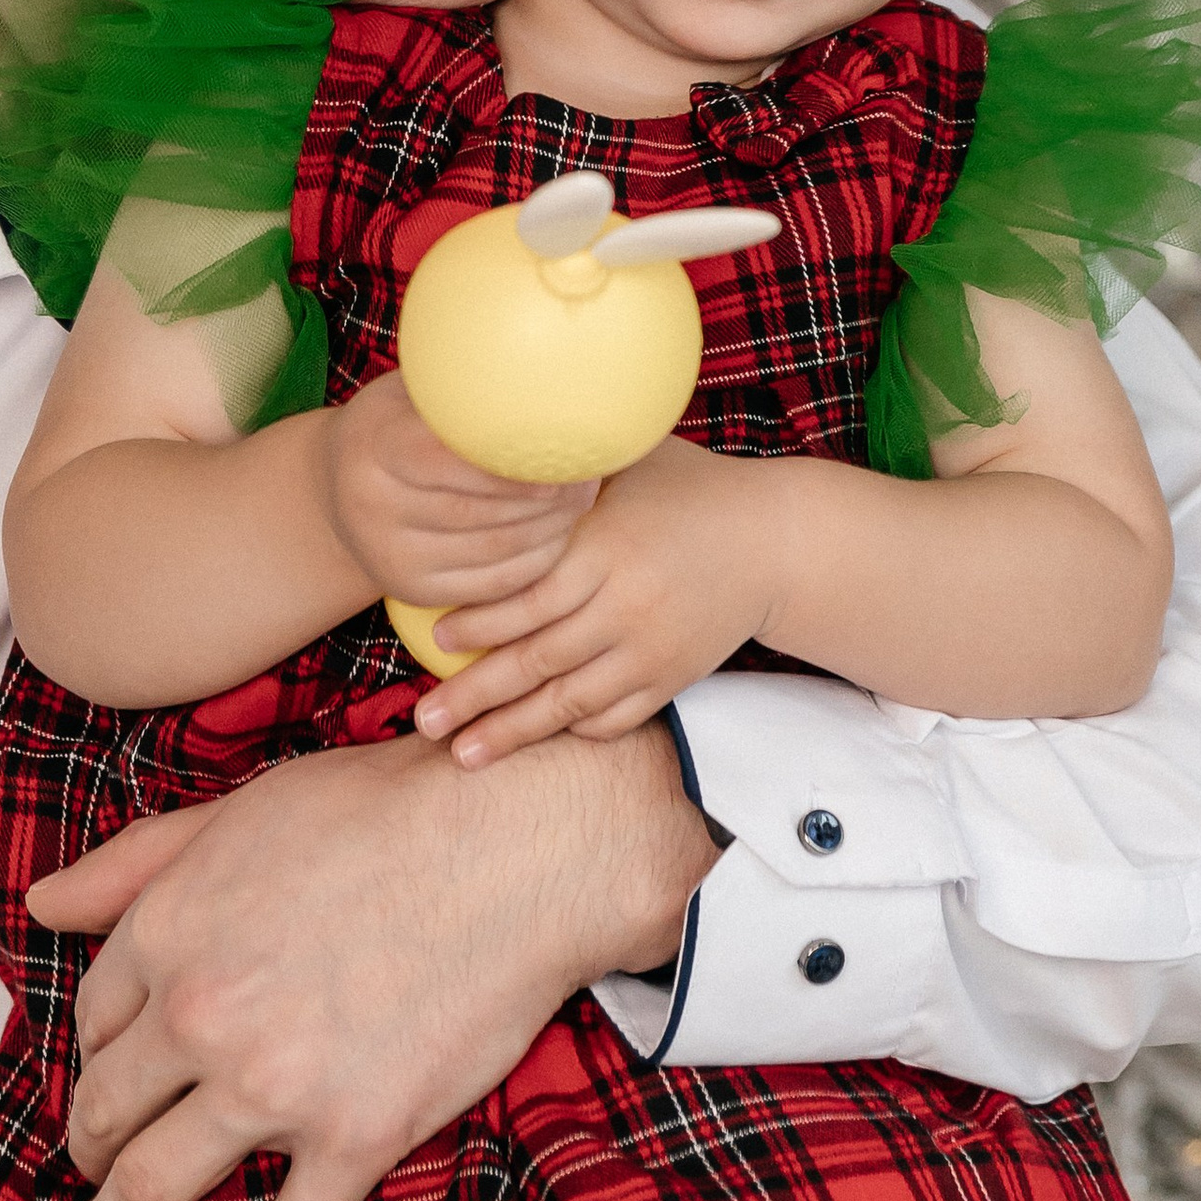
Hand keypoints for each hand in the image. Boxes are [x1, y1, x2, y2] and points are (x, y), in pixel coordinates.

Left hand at [26, 721, 716, 1200]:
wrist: (510, 846)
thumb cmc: (382, 811)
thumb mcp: (238, 813)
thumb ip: (133, 864)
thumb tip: (40, 904)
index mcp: (167, 933)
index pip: (93, 1016)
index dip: (96, 1049)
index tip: (110, 1068)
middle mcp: (200, 1018)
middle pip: (108, 1109)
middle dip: (90, 1146)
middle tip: (93, 1166)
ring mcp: (273, 1090)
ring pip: (158, 1187)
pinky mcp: (352, 1142)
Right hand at [321, 366, 594, 608]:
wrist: (338, 492)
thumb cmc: (395, 425)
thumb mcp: (408, 395)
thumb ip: (458, 388)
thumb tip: (538, 361)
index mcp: (373, 447)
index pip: (445, 463)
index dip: (505, 470)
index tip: (558, 461)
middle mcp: (373, 507)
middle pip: (475, 513)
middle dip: (544, 502)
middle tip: (589, 479)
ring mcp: (392, 555)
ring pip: (491, 552)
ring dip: (549, 531)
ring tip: (583, 502)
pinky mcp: (414, 590)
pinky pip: (490, 584)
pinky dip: (533, 562)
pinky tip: (559, 536)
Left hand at [409, 437, 782, 764]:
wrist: (774, 542)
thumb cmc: (686, 488)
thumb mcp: (627, 463)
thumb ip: (564, 472)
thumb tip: (489, 445)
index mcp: (607, 548)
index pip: (528, 597)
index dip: (478, 623)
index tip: (434, 639)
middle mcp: (626, 606)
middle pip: (537, 661)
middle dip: (475, 696)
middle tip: (426, 719)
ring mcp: (651, 650)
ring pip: (570, 703)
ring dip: (512, 732)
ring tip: (462, 754)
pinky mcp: (672, 678)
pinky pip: (614, 718)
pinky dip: (573, 731)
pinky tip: (533, 741)